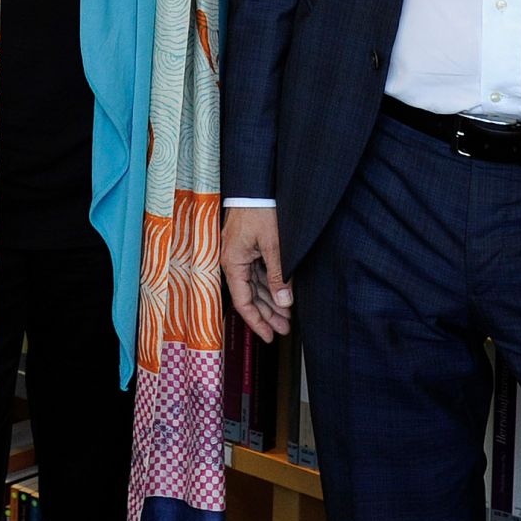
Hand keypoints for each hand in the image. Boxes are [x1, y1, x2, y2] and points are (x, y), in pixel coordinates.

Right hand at [221, 206, 294, 342]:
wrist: (256, 184)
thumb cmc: (260, 209)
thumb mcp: (273, 245)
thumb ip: (278, 276)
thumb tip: (284, 303)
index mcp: (233, 262)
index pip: (243, 301)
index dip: (256, 321)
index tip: (268, 336)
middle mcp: (233, 260)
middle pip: (249, 295)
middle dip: (267, 314)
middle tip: (284, 328)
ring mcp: (240, 253)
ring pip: (254, 284)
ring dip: (270, 300)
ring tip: (287, 314)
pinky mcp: (247, 245)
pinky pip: (257, 271)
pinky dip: (270, 283)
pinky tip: (282, 292)